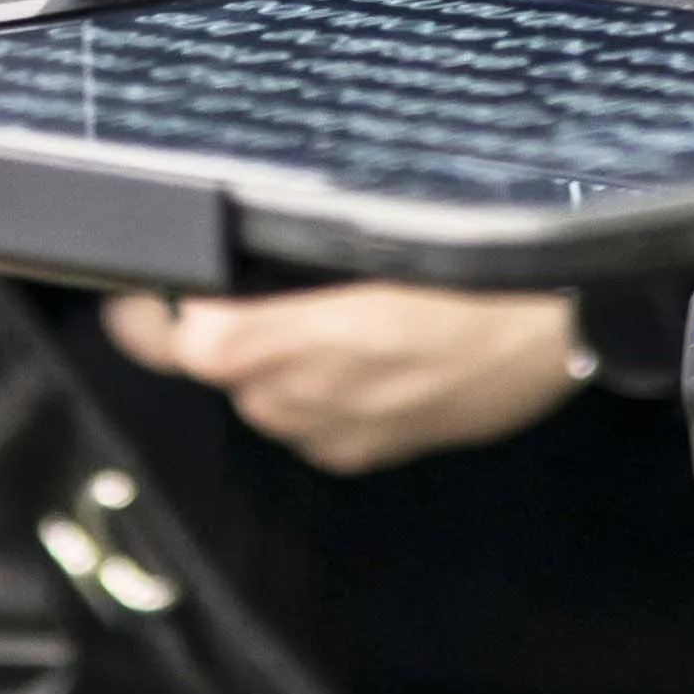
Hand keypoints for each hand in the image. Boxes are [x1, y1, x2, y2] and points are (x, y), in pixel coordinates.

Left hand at [107, 281, 589, 472]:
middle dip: (226, 333)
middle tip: (252, 285)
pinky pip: (315, 422)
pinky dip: (321, 391)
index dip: (146, 320)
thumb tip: (224, 277)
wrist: (562, 326)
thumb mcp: (380, 241)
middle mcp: (301, 399)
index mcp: (291, 341)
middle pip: (223, 370)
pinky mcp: (368, 452)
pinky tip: (365, 353)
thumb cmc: (478, 276)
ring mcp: (335, 432)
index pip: (180, 343)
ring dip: (276, 363)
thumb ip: (292, 263)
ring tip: (326, 314)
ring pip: (267, 397)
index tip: (131, 295)